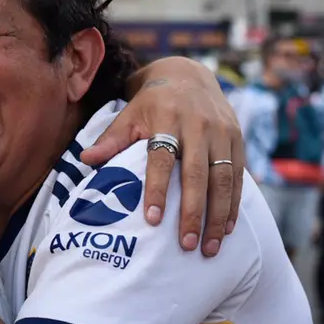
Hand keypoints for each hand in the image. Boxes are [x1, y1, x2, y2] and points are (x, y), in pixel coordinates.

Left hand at [78, 56, 243, 257]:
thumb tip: (85, 159)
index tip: (152, 219)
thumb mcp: (129, 114)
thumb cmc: (152, 103)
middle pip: (197, 174)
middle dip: (193, 212)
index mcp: (167, 118)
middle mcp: (198, 125)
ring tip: (210, 248)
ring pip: (223, 179)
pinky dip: (234, 204)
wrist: (188, 76)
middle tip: (186, 245)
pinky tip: (228, 228)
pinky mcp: (237, 139)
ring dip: (218, 216)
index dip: (157, 189)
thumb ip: (111, 139)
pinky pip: (238, 175)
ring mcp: (222, 132)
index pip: (161, 158)